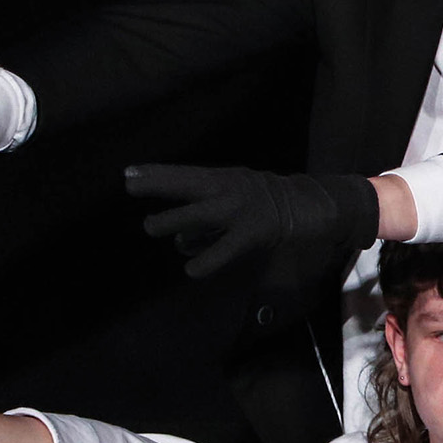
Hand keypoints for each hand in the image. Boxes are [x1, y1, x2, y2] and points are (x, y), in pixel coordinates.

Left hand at [125, 165, 378, 279]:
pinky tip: (191, 269)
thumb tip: (178, 238)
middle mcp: (230, 189)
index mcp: (226, 178)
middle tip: (130, 189)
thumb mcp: (238, 199)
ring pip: (197, 214)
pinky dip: (205, 259)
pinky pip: (223, 249)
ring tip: (151, 227)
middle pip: (185, 185)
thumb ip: (209, 217)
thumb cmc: (272, 204)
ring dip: (171, 221)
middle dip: (157, 186)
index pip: (184, 175)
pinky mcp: (253, 233)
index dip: (156, 174)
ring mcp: (240, 210)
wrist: (315, 206)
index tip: (127, 174)